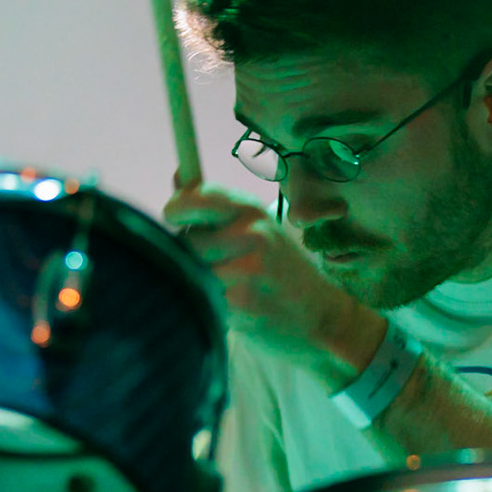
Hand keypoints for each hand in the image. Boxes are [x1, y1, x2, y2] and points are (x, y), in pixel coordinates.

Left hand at [163, 181, 383, 384]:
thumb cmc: (280, 270)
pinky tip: (235, 307)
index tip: (171, 217)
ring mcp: (248, 269)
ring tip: (228, 288)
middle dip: (188, 257)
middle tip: (214, 267)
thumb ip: (215, 206)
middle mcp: (252, 234)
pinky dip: (211, 305)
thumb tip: (179, 176)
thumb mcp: (256, 228)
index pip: (202, 197)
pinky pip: (203, 298)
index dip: (178, 207)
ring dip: (199, 284)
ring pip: (192, 273)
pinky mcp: (242, 302)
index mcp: (252, 211)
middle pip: (187, 242)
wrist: (320, 316)